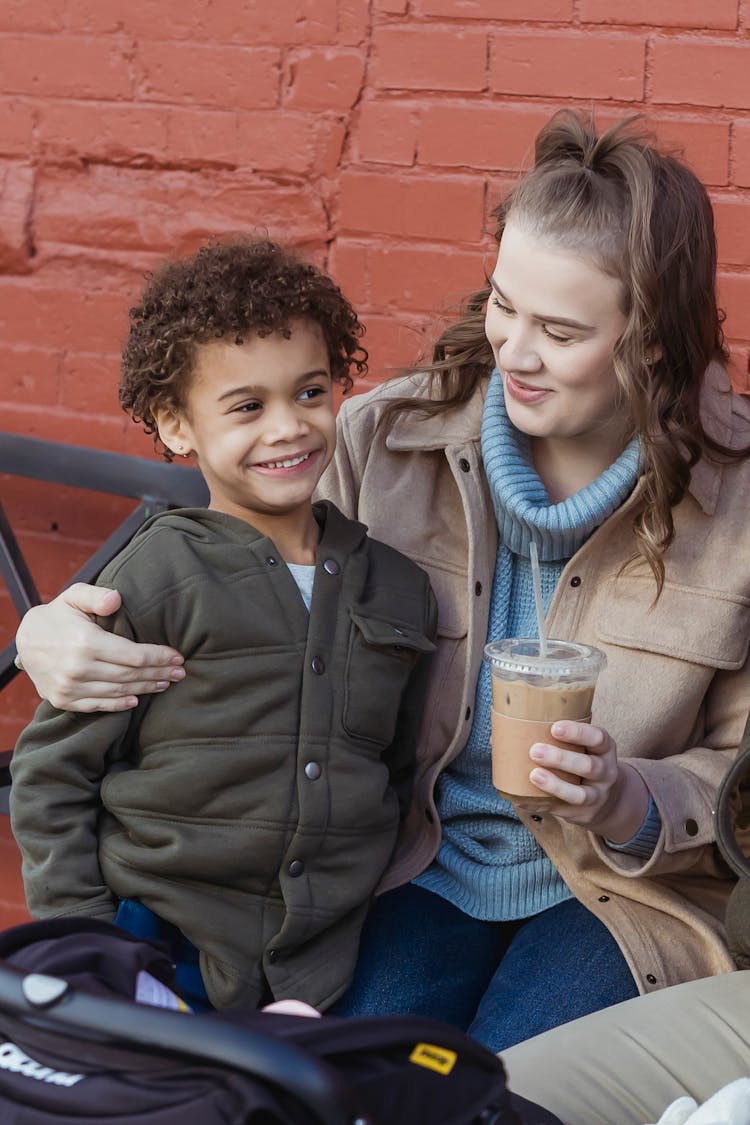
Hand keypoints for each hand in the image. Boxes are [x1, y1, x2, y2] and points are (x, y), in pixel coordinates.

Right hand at [15, 583, 184, 712]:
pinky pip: (97, 705)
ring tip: (165, 683)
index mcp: (86, 642)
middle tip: (180, 672)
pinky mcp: (64, 700)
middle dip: (159, 673)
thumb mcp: (74, 596)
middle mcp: (78, 668)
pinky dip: (119, 705)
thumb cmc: (57, 616)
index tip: (178, 656)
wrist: (24, 640)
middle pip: (130, 675)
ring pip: (118, 691)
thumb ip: (96, 595)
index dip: (159, 657)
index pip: (133, 655)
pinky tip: (136, 700)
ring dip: (145, 688)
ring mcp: (70, 687)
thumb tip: (117, 599)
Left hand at [515, 720, 649, 840]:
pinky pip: (562, 812)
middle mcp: (605, 772)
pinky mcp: (584, 814)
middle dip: (561, 759)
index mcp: (603, 749)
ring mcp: (597, 796)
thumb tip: (503, 729)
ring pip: (580, 794)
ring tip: (533, 775)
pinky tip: (522, 800)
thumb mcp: (582, 747)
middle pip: (589, 766)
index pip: (598, 738)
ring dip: (555, 785)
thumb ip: (554, 737)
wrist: (607, 800)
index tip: (555, 727)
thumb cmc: (582, 761)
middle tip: (535, 751)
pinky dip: (540, 806)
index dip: (578, 732)